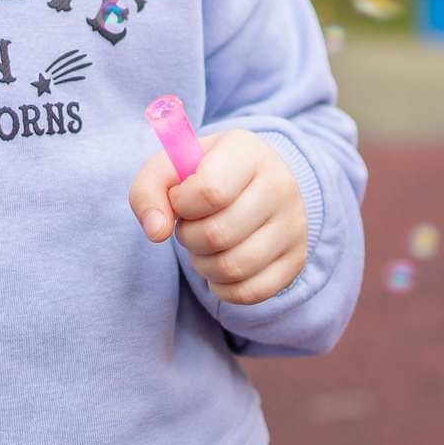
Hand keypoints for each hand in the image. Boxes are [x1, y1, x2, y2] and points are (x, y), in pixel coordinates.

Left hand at [129, 129, 308, 304]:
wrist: (253, 183)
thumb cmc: (204, 174)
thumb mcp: (170, 168)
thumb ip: (148, 191)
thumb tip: (155, 232)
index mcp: (248, 151)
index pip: (209, 192)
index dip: (182, 204)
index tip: (181, 198)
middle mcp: (280, 185)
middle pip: (218, 235)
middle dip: (189, 237)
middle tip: (190, 225)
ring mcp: (294, 225)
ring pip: (233, 268)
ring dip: (202, 264)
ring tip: (203, 246)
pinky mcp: (296, 259)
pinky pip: (250, 293)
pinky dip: (222, 288)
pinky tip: (218, 267)